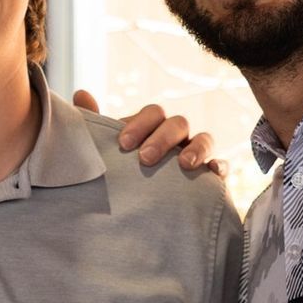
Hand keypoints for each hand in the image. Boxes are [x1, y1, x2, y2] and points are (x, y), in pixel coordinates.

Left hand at [72, 89, 223, 175]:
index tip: (123, 144)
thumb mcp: (108, 152)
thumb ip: (96, 126)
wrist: (140, 209)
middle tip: (144, 159)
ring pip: (204, 138)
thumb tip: (81, 93)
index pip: (153, 112)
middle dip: (162, 138)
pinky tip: (213, 173)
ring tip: (183, 165)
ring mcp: (196, 154)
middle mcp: (176, 137)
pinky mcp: (209, 177)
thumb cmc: (124, 174)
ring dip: (195, 148)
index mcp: (153, 127)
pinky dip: (219, 166)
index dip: (140, 124)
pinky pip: (221, 165)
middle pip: (177, 123)